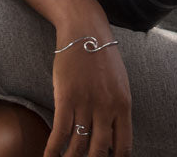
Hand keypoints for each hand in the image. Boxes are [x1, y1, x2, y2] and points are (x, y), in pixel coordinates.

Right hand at [43, 37, 131, 156]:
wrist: (86, 31)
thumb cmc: (102, 57)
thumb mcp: (119, 83)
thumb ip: (117, 109)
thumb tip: (113, 136)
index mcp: (123, 104)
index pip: (123, 146)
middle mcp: (107, 107)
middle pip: (99, 151)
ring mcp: (86, 103)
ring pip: (78, 147)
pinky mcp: (66, 98)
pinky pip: (60, 134)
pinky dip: (53, 151)